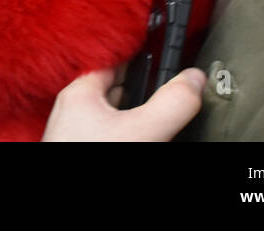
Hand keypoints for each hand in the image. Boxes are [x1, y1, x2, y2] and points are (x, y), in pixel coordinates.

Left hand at [42, 66, 204, 140]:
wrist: (67, 212)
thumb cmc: (94, 156)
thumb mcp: (142, 130)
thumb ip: (172, 103)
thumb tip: (195, 79)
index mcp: (80, 92)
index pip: (115, 62)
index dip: (142, 56)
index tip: (166, 50)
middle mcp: (75, 110)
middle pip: (118, 90)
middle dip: (145, 89)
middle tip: (174, 87)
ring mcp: (78, 133)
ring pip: (117, 116)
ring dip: (138, 114)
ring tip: (163, 116)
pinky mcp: (85, 147)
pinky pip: (112, 134)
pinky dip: (131, 133)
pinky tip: (147, 138)